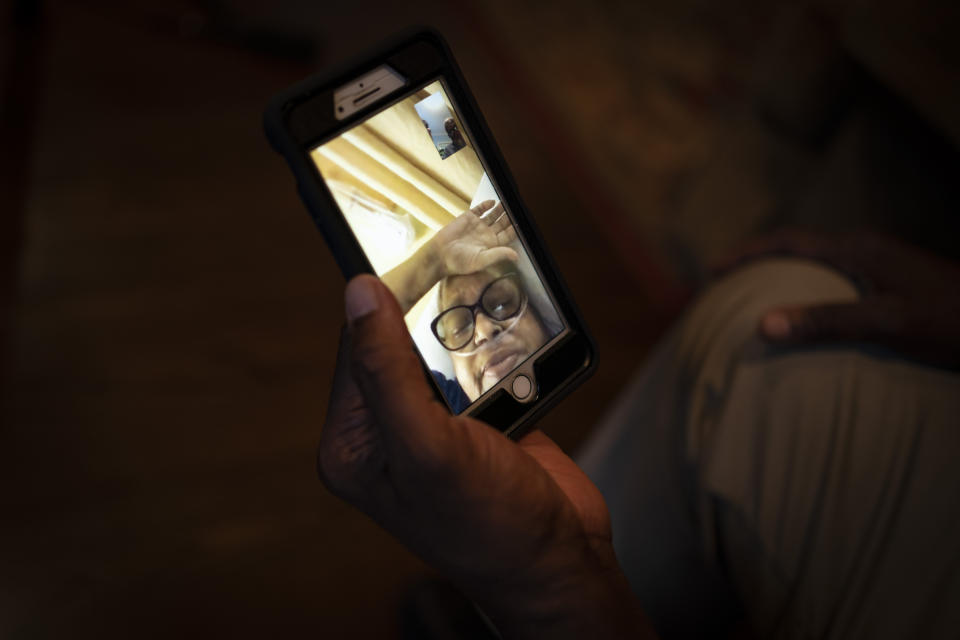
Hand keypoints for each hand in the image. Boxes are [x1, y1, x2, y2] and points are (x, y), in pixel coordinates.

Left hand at [319, 275, 651, 638]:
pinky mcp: (479, 420)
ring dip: (474, 344)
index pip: (355, 350)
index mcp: (355, 443)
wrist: (560, 562)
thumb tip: (357, 294)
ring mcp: (436, 425)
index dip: (383, 309)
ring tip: (494, 354)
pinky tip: (515, 371)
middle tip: (463, 305)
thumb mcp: (427, 446)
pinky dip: (502, 359)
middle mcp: (388, 432)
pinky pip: (482, 366)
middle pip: (400, 344)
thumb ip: (387, 369)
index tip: (415, 265)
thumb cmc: (488, 525)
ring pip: (446, 350)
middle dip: (435, 326)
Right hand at [431, 200, 517, 276]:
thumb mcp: (481, 260)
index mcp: (492, 245)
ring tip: (508, 202)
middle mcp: (487, 234)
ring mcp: (478, 225)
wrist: (440, 255)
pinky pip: (480, 209)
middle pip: (503, 223)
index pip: (509, 234)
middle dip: (510, 215)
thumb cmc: (459, 262)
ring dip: (501, 208)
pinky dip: (486, 205)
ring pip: (493, 214)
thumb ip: (499, 254)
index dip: (516, 228)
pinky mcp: (468, 218)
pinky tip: (492, 202)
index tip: (524, 221)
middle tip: (518, 207)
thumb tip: (516, 256)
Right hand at [720, 230, 959, 367]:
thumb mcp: (887, 322)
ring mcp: (877, 264)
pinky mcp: (888, 282)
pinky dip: (803, 290)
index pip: (787, 241)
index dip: (746, 253)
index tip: (712, 270)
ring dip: (780, 275)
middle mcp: (863, 249)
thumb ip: (826, 321)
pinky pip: (831, 280)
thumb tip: (764, 324)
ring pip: (814, 264)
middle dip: (756, 262)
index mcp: (857, 250)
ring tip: (753, 298)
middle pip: (796, 248)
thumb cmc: (950, 320)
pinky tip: (804, 315)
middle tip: (724, 284)